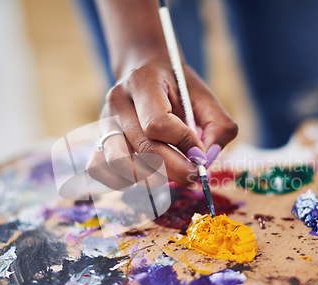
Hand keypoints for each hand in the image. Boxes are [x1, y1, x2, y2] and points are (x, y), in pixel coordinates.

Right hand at [87, 58, 237, 188]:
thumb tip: (207, 161)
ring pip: (120, 163)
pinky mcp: (99, 138)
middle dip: (174, 169)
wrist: (144, 70)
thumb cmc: (177, 87)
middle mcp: (118, 101)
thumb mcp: (205, 97)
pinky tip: (146, 174)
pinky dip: (124, 180)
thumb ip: (218, 126)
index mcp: (143, 82)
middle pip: (143, 148)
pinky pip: (101, 169)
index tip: (200, 153)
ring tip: (170, 173)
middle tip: (193, 175)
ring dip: (151, 176)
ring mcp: (104, 121)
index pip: (158, 123)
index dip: (183, 143)